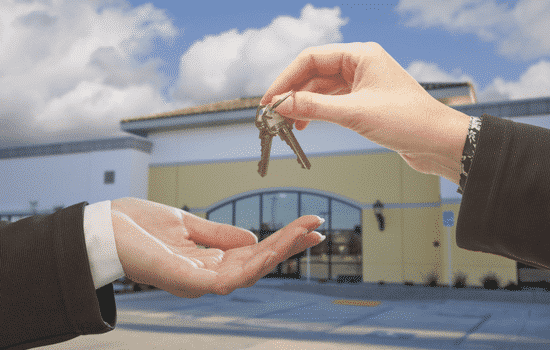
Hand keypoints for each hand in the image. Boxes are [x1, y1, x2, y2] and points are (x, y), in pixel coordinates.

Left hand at [111, 198, 324, 297]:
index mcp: (206, 262)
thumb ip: (217, 234)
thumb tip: (251, 239)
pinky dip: (255, 263)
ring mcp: (197, 281)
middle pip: (257, 265)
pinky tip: (274, 247)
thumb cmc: (136, 226)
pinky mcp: (187, 281)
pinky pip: (229, 278)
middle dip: (288, 247)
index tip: (307, 225)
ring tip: (304, 232)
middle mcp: (206, 276)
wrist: (100, 226)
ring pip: (250, 272)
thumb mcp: (185, 224)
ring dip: (279, 252)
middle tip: (317, 227)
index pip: (252, 254)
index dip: (280, 242)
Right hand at [260, 42, 469, 183]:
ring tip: (287, 123)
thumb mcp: (355, 113)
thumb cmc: (409, 121)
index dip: (287, 78)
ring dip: (303, 105)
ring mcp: (362, 84)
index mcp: (361, 55)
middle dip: (293, 92)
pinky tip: (305, 124)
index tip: (270, 98)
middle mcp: (360, 65)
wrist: (438, 143)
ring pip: (322, 89)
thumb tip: (283, 104)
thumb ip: (315, 108)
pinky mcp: (364, 102)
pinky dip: (317, 112)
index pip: (312, 58)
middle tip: (273, 113)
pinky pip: (332, 102)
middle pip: (314, 73)